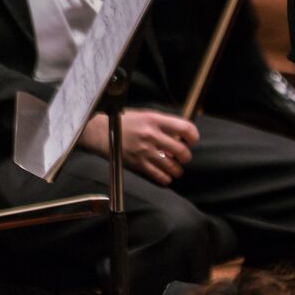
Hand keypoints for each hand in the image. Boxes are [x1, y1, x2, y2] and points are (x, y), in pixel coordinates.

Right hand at [79, 108, 199, 185]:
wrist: (101, 132)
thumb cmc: (125, 122)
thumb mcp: (146, 115)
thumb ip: (164, 124)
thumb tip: (181, 135)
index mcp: (154, 120)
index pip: (184, 128)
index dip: (193, 136)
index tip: (192, 140)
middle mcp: (151, 135)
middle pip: (181, 150)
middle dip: (186, 156)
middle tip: (184, 156)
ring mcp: (144, 151)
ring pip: (171, 166)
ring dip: (177, 169)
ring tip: (176, 168)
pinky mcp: (137, 164)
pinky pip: (158, 175)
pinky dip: (165, 178)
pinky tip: (166, 176)